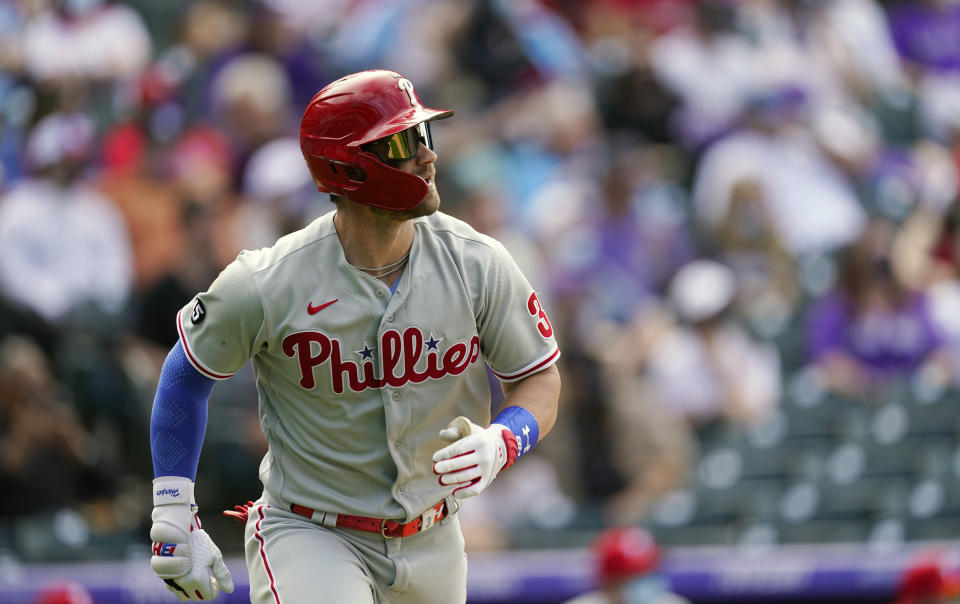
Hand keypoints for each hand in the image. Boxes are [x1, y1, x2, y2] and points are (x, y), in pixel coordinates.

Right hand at [150, 477, 233, 600]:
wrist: (177, 533)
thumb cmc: (199, 543)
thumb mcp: (215, 557)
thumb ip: (223, 575)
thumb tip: (230, 590)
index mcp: (198, 579)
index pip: (209, 595)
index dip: (215, 588)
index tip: (216, 579)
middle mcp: (184, 584)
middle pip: (197, 596)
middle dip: (204, 589)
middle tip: (208, 577)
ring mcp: (173, 581)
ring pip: (184, 596)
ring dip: (192, 590)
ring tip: (197, 577)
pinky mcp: (165, 577)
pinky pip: (174, 589)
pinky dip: (181, 586)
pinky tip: (186, 574)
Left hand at [432, 416, 517, 499]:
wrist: (499, 447)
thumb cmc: (477, 439)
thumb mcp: (469, 430)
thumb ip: (455, 432)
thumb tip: (441, 434)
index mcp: (479, 441)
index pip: (459, 449)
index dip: (445, 454)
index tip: (434, 458)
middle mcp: (484, 455)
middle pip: (462, 463)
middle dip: (447, 467)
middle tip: (435, 469)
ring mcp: (487, 469)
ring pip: (467, 476)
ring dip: (453, 479)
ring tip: (441, 480)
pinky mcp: (487, 480)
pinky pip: (476, 489)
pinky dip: (465, 493)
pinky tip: (454, 492)